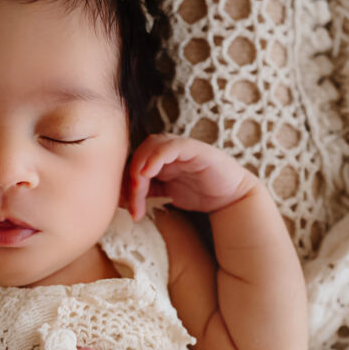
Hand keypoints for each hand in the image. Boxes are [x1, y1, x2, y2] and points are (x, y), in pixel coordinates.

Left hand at [123, 134, 256, 219]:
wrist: (231, 198)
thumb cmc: (199, 195)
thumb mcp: (164, 195)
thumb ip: (143, 193)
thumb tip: (117, 199)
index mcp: (159, 158)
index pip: (133, 161)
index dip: (124, 180)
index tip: (122, 204)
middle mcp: (168, 150)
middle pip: (139, 152)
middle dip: (130, 175)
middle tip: (131, 200)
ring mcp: (181, 147)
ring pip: (151, 145)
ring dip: (140, 166)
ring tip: (138, 188)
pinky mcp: (195, 149)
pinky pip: (171, 146)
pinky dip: (156, 157)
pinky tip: (148, 173)